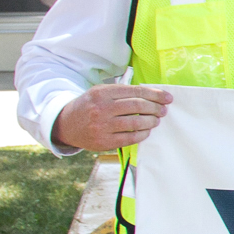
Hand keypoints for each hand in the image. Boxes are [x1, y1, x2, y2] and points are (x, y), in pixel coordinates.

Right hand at [56, 85, 173, 153]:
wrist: (66, 124)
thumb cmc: (90, 106)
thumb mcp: (100, 92)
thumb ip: (122, 92)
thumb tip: (152, 95)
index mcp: (102, 93)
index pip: (135, 91)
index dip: (155, 94)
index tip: (167, 98)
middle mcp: (101, 108)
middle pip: (137, 106)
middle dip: (155, 108)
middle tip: (163, 110)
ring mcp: (102, 126)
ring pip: (135, 122)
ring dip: (151, 121)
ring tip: (156, 120)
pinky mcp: (103, 142)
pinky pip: (130, 138)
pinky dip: (142, 134)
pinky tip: (146, 131)